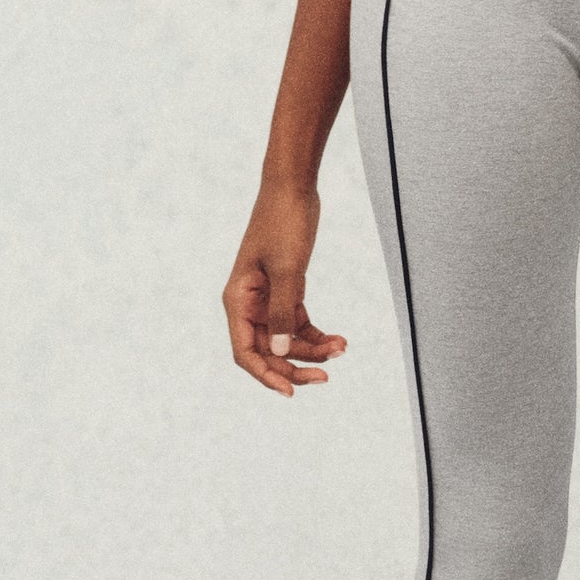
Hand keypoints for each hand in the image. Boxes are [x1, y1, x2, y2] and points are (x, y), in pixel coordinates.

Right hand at [225, 177, 348, 397]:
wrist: (293, 188)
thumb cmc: (283, 223)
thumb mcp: (287, 270)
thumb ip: (283, 311)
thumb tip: (279, 353)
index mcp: (238, 300)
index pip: (245, 352)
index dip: (265, 376)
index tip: (290, 392)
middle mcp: (249, 304)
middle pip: (268, 351)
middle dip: (294, 367)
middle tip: (325, 377)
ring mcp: (268, 299)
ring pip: (287, 339)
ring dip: (312, 350)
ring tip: (341, 349)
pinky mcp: (287, 290)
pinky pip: (299, 323)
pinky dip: (317, 334)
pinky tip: (338, 340)